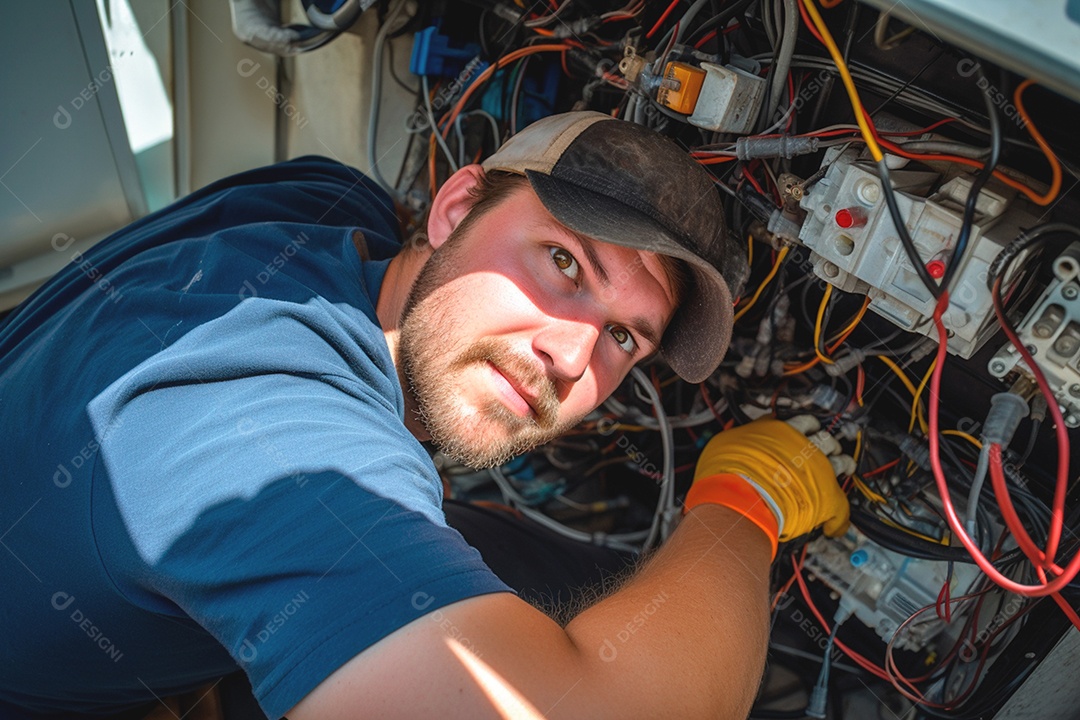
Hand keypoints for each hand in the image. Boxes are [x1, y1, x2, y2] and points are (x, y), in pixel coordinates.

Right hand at [686, 416, 851, 557]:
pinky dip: (838, 517)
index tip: (806, 430)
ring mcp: (818, 470)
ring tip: (842, 468)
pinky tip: (835, 522)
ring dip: (841, 465)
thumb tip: (740, 442)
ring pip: (841, 462)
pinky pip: (841, 507)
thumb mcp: (726, 443)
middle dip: (826, 442)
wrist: (738, 500)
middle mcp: (802, 446)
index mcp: (780, 431)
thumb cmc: (727, 473)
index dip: (805, 427)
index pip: (802, 421)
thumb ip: (743, 439)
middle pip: (825, 437)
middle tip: (825, 448)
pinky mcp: (827, 497)